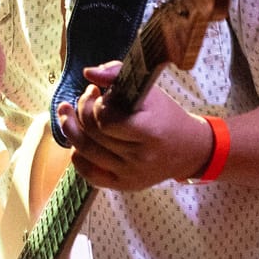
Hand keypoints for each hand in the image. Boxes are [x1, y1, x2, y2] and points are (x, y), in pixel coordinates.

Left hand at [54, 62, 212, 190]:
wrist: (189, 149)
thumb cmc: (166, 115)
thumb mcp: (149, 90)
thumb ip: (118, 74)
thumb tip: (88, 72)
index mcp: (150, 131)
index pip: (106, 120)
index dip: (96, 104)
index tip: (99, 93)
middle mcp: (140, 157)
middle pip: (93, 134)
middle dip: (81, 110)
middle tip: (87, 97)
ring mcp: (131, 174)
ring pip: (85, 152)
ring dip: (71, 128)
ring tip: (69, 113)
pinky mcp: (124, 185)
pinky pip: (89, 173)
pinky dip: (77, 155)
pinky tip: (79, 139)